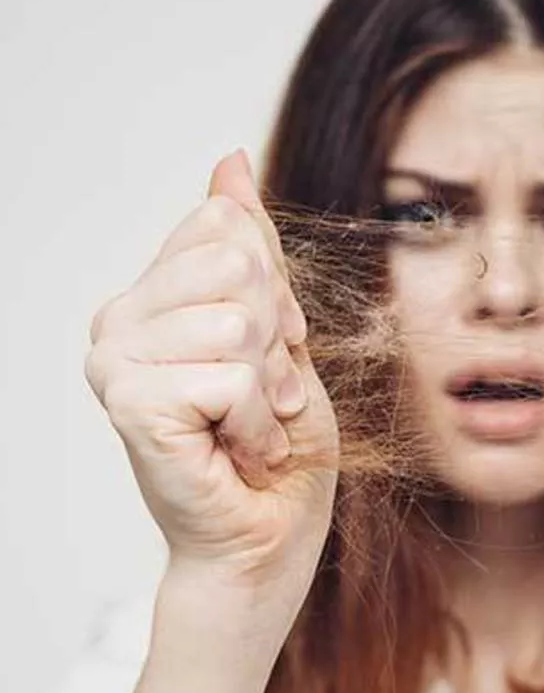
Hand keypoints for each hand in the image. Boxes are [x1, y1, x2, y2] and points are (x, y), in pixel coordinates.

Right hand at [85, 150, 339, 601]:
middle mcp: (118, 319)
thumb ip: (251, 247)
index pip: (226, 227)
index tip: (268, 349)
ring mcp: (115, 360)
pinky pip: (233, 375)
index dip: (275, 292)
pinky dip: (260, 419)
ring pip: (238, 319)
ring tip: (253, 422)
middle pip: (237, 264)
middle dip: (278, 336)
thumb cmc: (277, 438)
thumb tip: (230, 160)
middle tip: (263, 393)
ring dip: (272, 384)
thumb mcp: (279, 327)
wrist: (270, 532)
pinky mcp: (130, 403)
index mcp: (151, 294)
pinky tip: (240, 449)